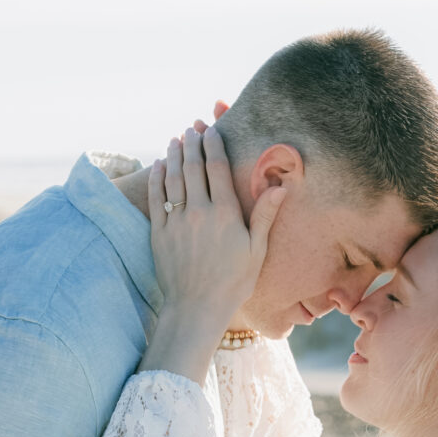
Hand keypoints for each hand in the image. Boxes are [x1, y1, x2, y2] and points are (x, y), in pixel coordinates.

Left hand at [148, 126, 285, 333]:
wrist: (197, 308)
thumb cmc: (233, 282)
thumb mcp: (256, 250)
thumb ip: (265, 215)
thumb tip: (281, 186)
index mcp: (226, 214)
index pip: (218, 168)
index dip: (213, 144)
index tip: (211, 129)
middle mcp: (199, 212)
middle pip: (193, 167)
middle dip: (192, 143)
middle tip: (191, 128)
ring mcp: (176, 221)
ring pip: (173, 178)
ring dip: (174, 155)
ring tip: (176, 139)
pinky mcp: (159, 233)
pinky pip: (156, 198)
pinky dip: (157, 178)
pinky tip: (159, 166)